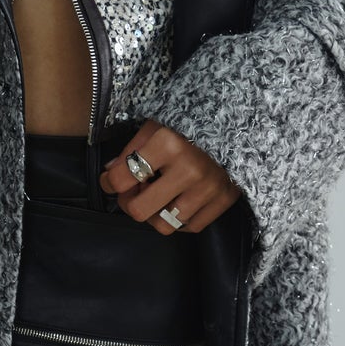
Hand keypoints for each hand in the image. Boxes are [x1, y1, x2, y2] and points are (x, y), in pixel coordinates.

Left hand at [98, 121, 241, 235]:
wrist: (236, 118)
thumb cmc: (189, 121)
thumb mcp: (155, 125)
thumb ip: (131, 150)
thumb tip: (111, 174)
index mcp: (168, 144)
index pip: (122, 179)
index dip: (108, 182)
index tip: (110, 180)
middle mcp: (189, 170)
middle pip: (140, 211)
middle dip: (130, 202)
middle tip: (134, 190)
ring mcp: (209, 188)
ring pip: (165, 225)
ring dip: (155, 213)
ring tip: (158, 195)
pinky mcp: (225, 199)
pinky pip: (190, 227)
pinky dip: (179, 218)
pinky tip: (178, 199)